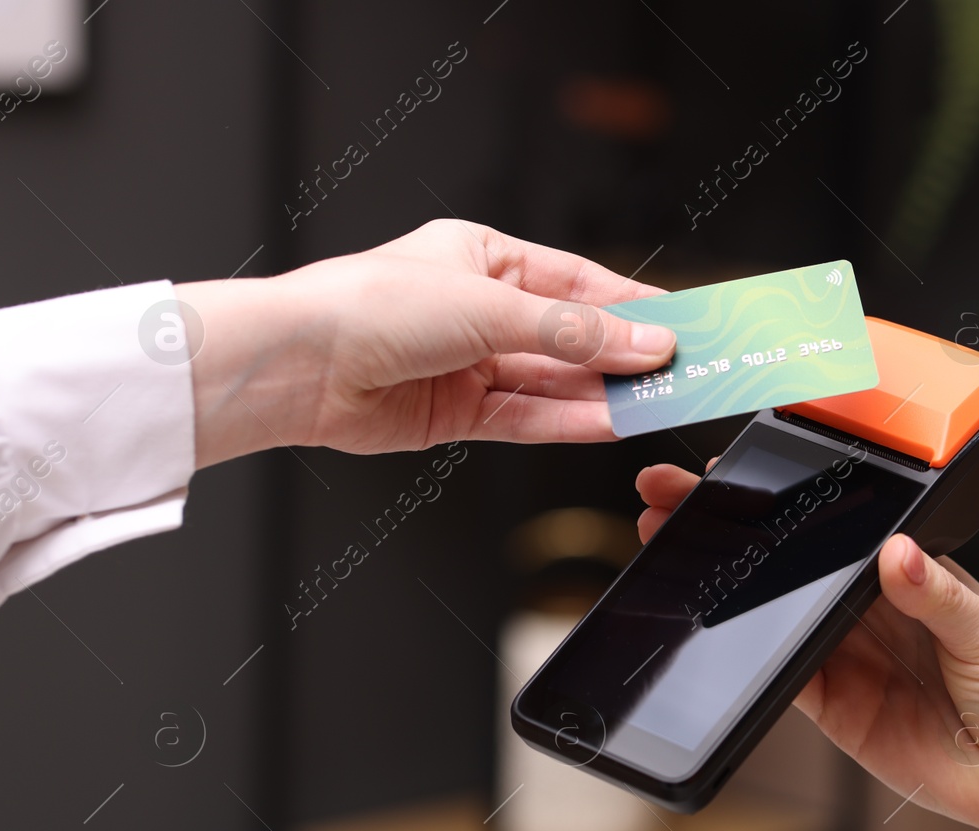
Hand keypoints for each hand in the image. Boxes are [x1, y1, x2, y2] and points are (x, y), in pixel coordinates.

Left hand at [181, 220, 677, 467]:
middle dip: (622, 355)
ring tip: (657, 403)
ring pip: (554, 382)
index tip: (681, 323)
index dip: (632, 304)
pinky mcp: (457, 414)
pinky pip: (528, 418)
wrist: (297, 366)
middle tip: (680, 371)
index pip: (577, 282)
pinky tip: (612, 424)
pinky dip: (570, 422)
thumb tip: (641, 341)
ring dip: (605, 394)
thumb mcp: (488, 306)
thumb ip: (572, 332)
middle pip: (570, 336)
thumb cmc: (368, 306)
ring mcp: (469, 364)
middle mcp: (478, 310)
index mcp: (483, 257)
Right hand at [635, 463, 978, 830]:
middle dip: (737, 533)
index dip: (791, 501)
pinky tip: (721, 633)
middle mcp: (874, 613)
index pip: (839, 528)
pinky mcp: (838, 711)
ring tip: (678, 552)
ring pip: (776, 617)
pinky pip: (785, 682)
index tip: (741, 473)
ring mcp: (851, 661)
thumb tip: (899, 552)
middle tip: (678, 500)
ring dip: (729, 590)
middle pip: (793, 565)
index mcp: (914, 575)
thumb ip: (940, 596)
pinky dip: (753, 661)